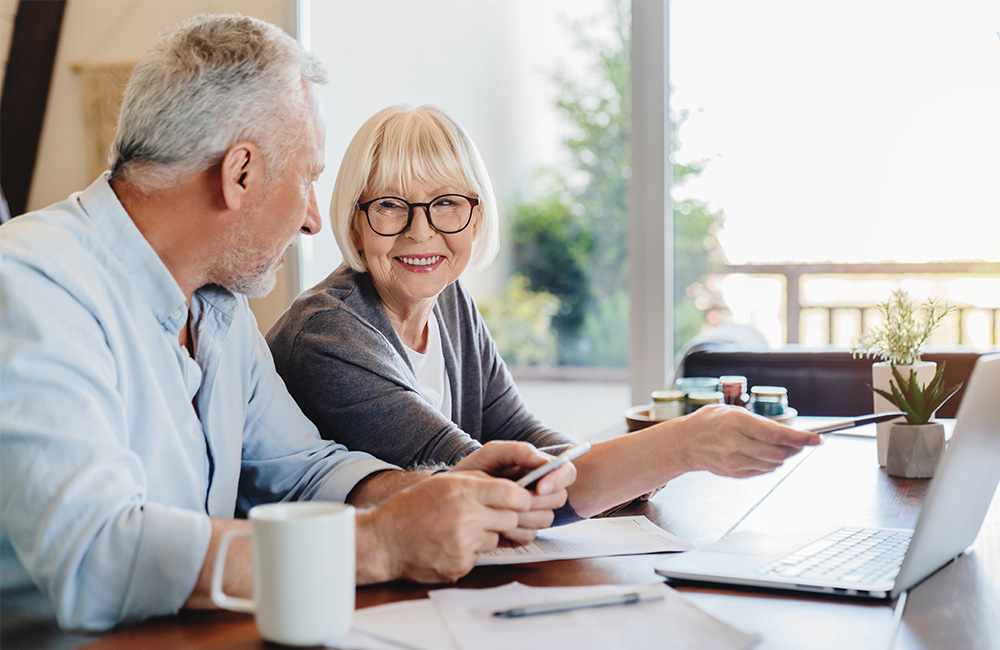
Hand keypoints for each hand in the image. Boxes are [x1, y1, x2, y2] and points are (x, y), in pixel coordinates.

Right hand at [357, 472, 530, 583]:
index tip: (519, 501)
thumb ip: (478, 482)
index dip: (522, 499)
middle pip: (511, 519)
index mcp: (463, 491)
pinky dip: (470, 552)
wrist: (383, 541)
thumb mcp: (444, 482)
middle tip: (485, 516)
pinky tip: (449, 545)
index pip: (514, 495)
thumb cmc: (411, 508)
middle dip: (504, 518)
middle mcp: (466, 517)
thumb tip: (513, 487)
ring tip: (459, 529)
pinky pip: (480, 558)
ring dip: (485, 535)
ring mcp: (463, 544)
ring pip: (496, 539)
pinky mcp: (460, 565)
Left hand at [453, 441, 574, 544]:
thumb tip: (544, 462)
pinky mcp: (521, 532)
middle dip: (538, 500)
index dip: (558, 480)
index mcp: (538, 469)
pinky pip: (529, 535)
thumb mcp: (493, 453)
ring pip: (546, 519)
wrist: (451, 497)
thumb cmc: (474, 470)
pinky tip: (496, 523)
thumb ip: (520, 451)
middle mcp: (540, 492)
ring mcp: (532, 513)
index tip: (540, 486)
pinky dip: (513, 530)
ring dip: (524, 516)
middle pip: (559, 498)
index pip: (567, 472)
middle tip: (515, 498)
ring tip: (500, 508)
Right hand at [674, 405, 821, 477]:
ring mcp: (734, 462)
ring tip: (771, 445)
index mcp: (735, 423)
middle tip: (797, 441)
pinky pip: (763, 471)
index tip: (816, 439)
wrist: (684, 443)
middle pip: (778, 453)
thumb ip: (759, 422)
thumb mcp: (732, 411)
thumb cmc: (708, 423)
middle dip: (792, 448)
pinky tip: (757, 453)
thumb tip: (788, 434)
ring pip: (773, 464)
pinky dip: (767, 463)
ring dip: (780, 456)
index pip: (775, 434)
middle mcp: (734, 444)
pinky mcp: (734, 474)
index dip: (799, 438)